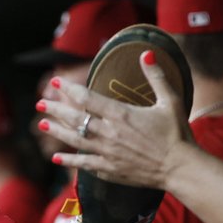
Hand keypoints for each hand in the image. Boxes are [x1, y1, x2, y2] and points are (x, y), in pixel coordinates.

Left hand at [36, 52, 191, 188]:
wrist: (181, 168)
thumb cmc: (177, 133)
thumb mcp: (170, 101)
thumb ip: (157, 76)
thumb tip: (147, 53)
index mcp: (121, 114)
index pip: (86, 98)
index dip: (68, 89)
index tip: (55, 82)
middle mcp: (109, 133)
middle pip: (74, 118)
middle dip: (55, 110)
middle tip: (40, 103)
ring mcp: (107, 152)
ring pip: (74, 140)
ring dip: (57, 131)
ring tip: (42, 125)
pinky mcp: (109, 169)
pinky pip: (83, 164)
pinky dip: (68, 161)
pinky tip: (56, 158)